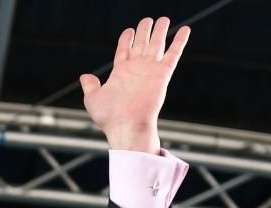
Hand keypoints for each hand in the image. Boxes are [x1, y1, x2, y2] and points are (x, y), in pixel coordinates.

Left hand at [79, 17, 190, 153]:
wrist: (125, 125)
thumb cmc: (109, 117)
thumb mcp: (93, 98)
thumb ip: (90, 85)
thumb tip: (85, 76)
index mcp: (120, 73)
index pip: (124, 50)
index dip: (126, 39)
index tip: (129, 30)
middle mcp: (136, 69)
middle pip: (141, 44)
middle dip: (144, 31)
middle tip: (148, 19)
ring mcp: (150, 70)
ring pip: (157, 44)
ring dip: (160, 31)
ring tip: (164, 19)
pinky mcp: (162, 74)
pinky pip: (173, 53)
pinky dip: (179, 41)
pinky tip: (185, 29)